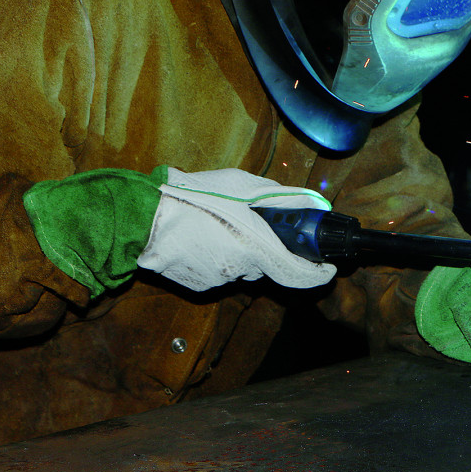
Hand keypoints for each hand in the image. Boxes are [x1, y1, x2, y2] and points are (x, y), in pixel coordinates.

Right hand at [136, 168, 336, 290]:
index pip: (297, 272)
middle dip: (272, 248)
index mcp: (254, 248)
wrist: (142, 217)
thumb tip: (310, 204)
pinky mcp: (198, 286)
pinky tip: (206, 236)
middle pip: (268, 265)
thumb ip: (280, 197)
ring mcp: (217, 281)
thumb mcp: (242, 186)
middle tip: (262, 225)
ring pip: (244, 268)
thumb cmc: (192, 197)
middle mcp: (239, 271)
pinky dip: (222, 256)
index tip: (328, 268)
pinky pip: (221, 271)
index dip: (317, 273)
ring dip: (244, 249)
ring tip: (223, 223)